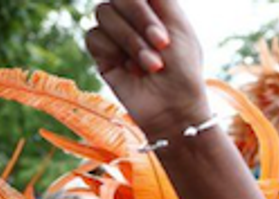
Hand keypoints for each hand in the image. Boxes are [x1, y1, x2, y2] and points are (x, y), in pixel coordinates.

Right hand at [85, 0, 211, 139]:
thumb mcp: (179, 27)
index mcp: (154, 6)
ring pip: (105, 13)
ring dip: (132, 41)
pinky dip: (115, 53)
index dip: (142, 5)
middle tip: (162, 45)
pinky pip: (94, 36)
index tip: (161, 29)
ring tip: (152, 66)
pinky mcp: (101, 52)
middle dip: (141, 20)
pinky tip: (132, 70)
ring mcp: (115, 32)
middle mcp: (132, 15)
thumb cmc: (184, 70)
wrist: (173, 109)